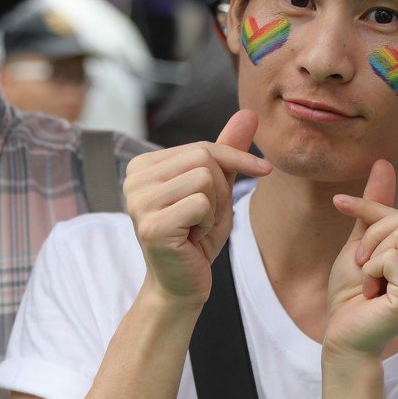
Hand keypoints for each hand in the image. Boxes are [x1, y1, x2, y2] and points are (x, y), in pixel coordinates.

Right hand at [123, 110, 270, 305]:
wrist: (181, 285)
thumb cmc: (196, 236)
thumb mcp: (216, 189)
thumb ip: (227, 152)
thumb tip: (248, 113)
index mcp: (143, 165)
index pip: (202, 147)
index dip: (238, 158)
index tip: (264, 170)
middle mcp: (134, 179)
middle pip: (205, 158)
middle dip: (222, 189)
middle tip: (206, 217)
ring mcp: (138, 202)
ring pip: (205, 178)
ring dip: (214, 207)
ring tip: (196, 226)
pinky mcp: (150, 225)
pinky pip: (201, 204)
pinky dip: (208, 223)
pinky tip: (191, 238)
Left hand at [323, 160, 397, 357]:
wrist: (343, 333)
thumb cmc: (353, 292)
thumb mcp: (363, 240)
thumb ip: (377, 206)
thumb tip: (383, 161)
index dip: (372, 215)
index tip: (342, 206)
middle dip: (372, 240)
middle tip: (365, 269)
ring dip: (371, 258)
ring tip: (372, 283)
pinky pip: (390, 259)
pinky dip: (371, 271)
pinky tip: (374, 295)